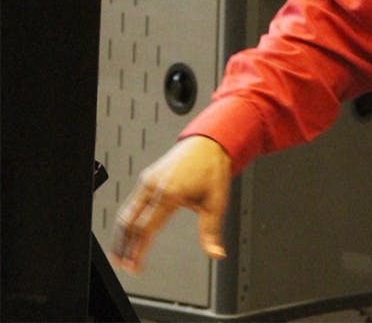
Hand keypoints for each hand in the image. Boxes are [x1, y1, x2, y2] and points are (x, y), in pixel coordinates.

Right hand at [110, 135, 230, 272]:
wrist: (209, 142)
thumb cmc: (212, 168)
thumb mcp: (216, 201)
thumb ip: (211, 231)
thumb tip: (216, 254)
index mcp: (170, 192)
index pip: (146, 227)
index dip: (137, 250)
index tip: (135, 267)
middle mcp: (154, 184)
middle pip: (129, 221)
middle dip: (123, 246)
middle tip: (123, 265)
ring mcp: (148, 179)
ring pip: (127, 212)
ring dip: (121, 235)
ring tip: (119, 254)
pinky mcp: (147, 176)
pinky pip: (132, 202)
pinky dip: (127, 220)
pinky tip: (127, 232)